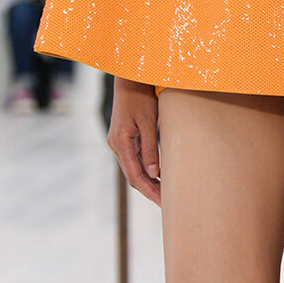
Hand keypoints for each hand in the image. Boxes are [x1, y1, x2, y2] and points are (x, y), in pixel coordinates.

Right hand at [107, 76, 160, 204]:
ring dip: (148, 182)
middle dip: (150, 191)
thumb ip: (150, 149)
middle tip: (167, 204)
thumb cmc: (140, 97)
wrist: (129, 78)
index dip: (150, 191)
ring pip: (133, 169)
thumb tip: (154, 174)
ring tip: (164, 193)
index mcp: (121, 143)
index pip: (135, 176)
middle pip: (132, 176)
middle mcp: (116, 145)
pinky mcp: (123, 138)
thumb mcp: (149, 122)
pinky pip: (133, 160)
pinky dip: (145, 170)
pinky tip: (157, 176)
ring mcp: (118, 142)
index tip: (164, 203)